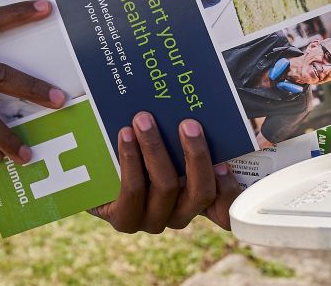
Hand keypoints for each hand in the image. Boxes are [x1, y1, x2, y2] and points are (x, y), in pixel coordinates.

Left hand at [88, 113, 240, 233]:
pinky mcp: (125, 219)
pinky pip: (133, 191)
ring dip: (155, 149)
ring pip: (166, 187)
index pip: (227, 212)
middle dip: (196, 156)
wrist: (99, 169)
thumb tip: (212, 111)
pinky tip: (126, 135)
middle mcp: (180, 215)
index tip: (226, 162)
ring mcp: (153, 220)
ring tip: (143, 119)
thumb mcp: (173, 140)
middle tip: (188, 124)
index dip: (231, 191)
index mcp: (198, 199)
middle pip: (200, 193)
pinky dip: (131, 159)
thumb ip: (193, 134)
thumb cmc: (146, 146)